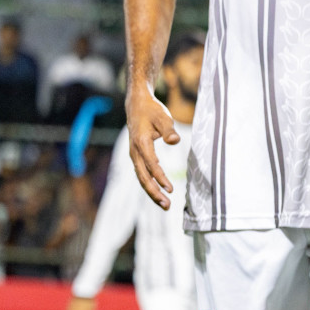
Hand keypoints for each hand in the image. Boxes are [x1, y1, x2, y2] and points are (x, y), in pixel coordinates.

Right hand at [125, 84, 178, 209]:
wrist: (137, 104)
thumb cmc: (152, 110)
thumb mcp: (163, 117)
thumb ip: (169, 130)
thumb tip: (175, 141)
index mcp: (141, 143)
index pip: (151, 165)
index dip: (160, 178)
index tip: (170, 189)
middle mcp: (135, 151)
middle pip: (143, 177)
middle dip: (154, 192)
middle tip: (167, 205)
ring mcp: (134, 155)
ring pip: (142, 178)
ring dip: (152, 192)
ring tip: (165, 204)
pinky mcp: (137, 156)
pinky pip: (143, 173)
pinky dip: (150, 184)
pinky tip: (159, 192)